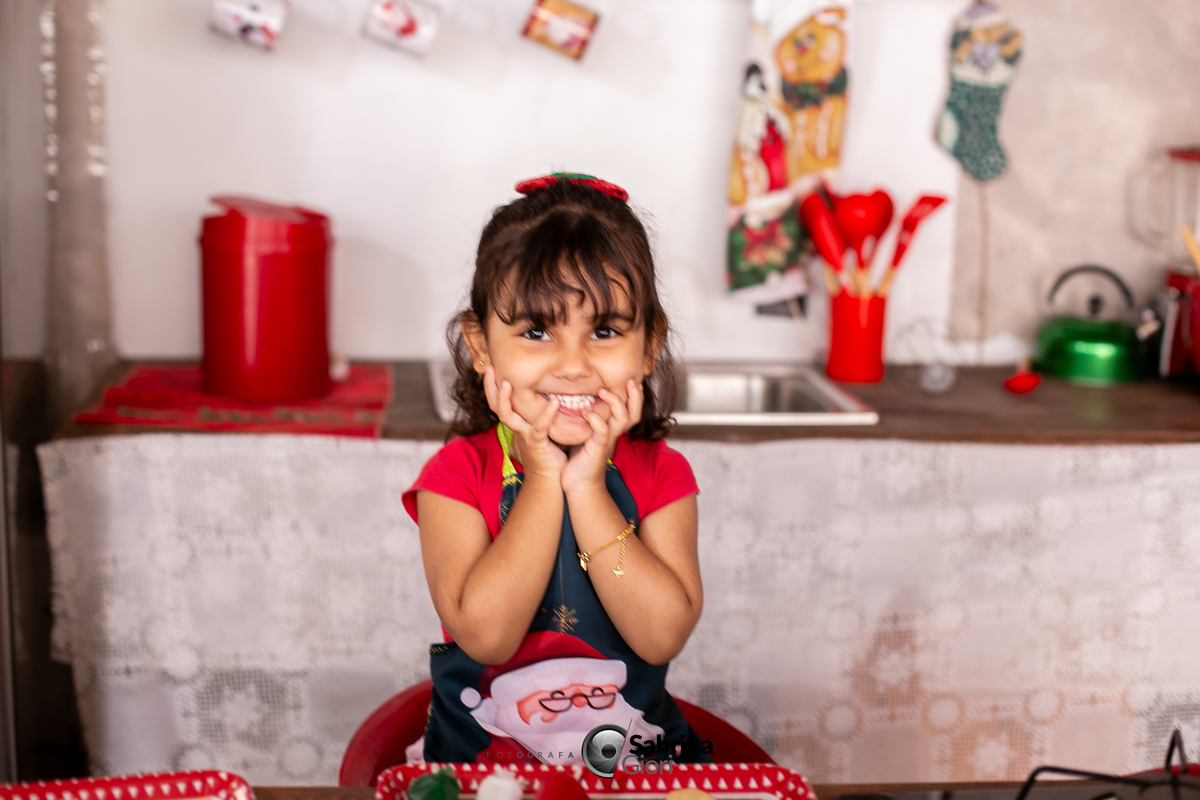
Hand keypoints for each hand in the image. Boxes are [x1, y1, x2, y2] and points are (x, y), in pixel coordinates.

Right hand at [483, 366, 565, 479]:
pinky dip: (546, 414)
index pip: (497, 401)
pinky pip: (538, 427)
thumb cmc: (546, 452)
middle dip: (490, 387)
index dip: (492, 385)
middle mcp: (516, 428)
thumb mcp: (539, 428)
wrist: (549, 479)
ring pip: (507, 416)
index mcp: (516, 422)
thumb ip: (537, 413)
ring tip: (508, 382)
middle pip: (495, 406)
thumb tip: (544, 392)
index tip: (493, 366)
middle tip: (490, 367)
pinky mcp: (537, 443)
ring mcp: (524, 435)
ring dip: (506, 399)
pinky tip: (553, 402)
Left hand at [562, 379, 642, 495]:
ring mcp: (607, 441)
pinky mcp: (598, 448)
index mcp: (612, 430)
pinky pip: (602, 431)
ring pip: (622, 419)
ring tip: (603, 391)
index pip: (631, 411)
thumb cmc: (581, 460)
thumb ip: (590, 421)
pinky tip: (586, 413)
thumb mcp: (587, 436)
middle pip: (634, 414)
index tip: (632, 380)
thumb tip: (583, 402)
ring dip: (615, 402)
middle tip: (631, 380)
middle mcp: (613, 434)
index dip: (636, 397)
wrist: (580, 485)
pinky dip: (596, 420)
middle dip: (635, 396)